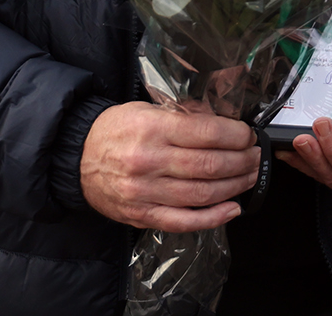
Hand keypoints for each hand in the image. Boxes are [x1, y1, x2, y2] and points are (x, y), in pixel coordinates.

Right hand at [80, 102, 259, 230]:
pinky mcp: (142, 215)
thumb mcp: (147, 110)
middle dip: (242, 161)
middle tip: (255, 156)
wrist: (77, 158)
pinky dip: (213, 218)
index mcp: (152, 129)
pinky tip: (232, 208)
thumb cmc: (115, 130)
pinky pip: (184, 221)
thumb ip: (183, 116)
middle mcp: (149, 161)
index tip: (247, 135)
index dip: (236, 135)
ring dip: (234, 187)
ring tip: (249, 177)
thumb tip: (223, 122)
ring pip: (202, 194)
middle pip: (210, 165)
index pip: (206, 133)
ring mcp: (145, 192)